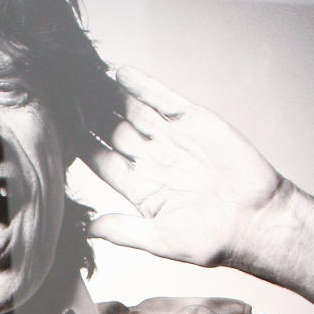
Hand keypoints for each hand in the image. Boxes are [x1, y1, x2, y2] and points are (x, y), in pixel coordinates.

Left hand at [83, 66, 289, 268]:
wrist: (258, 222)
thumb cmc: (213, 239)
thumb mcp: (159, 239)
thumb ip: (123, 230)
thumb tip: (87, 228)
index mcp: (140, 187)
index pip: (101, 160)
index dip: (80, 145)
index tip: (55, 131)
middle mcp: (153, 160)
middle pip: (112, 131)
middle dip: (89, 115)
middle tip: (63, 97)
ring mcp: (173, 139)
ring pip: (133, 111)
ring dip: (109, 96)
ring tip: (83, 79)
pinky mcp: (195, 122)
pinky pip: (164, 99)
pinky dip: (143, 86)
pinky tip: (120, 73)